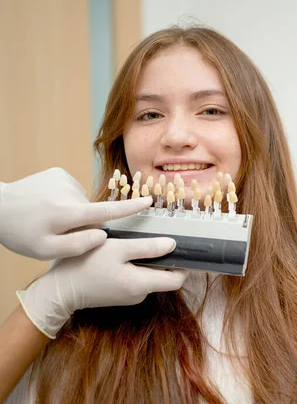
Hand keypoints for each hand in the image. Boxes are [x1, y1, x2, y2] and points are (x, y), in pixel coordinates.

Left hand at [0, 167, 152, 259]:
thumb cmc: (21, 233)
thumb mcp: (45, 250)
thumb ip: (77, 246)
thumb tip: (102, 235)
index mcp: (66, 214)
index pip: (105, 210)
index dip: (129, 207)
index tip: (148, 201)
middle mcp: (68, 194)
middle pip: (92, 211)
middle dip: (83, 223)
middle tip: (58, 231)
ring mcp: (63, 180)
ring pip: (82, 202)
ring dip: (73, 212)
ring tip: (49, 217)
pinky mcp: (58, 173)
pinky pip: (72, 191)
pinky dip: (66, 200)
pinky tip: (48, 204)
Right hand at [16, 237, 186, 337]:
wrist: (58, 290)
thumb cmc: (87, 265)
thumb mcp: (119, 249)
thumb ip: (148, 248)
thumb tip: (173, 245)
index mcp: (142, 285)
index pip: (177, 280)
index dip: (184, 265)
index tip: (184, 248)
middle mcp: (140, 295)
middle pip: (164, 278)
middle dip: (165, 260)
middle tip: (160, 240)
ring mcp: (129, 297)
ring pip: (149, 277)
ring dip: (148, 263)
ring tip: (138, 244)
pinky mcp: (119, 294)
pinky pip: (136, 280)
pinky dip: (135, 268)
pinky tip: (124, 256)